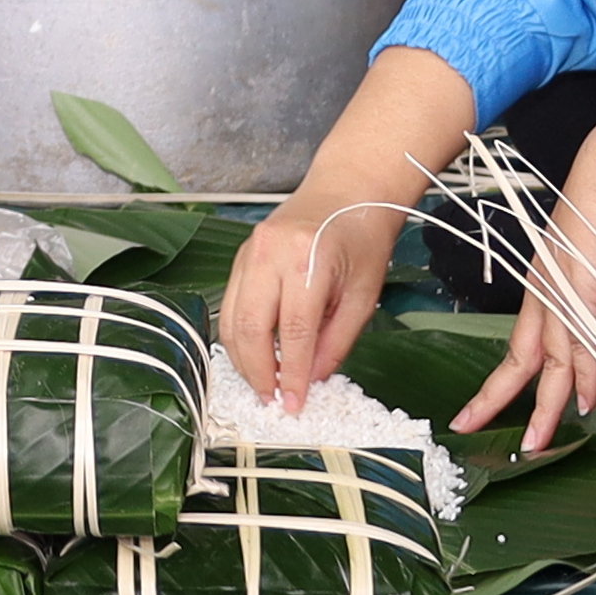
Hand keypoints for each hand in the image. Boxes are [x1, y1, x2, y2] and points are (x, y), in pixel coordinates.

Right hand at [216, 192, 403, 404]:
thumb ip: (338, 339)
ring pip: (230, 319)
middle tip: (272, 399)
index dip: (293, 373)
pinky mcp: (240, 257)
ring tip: (263, 383)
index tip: (295, 403)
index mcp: (308, 259)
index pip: (294, 331)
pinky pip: (229, 305)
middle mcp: (270, 253)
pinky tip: (255, 355)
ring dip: (243, 359)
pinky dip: (238, 337)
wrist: (346, 192)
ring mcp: (249, 252)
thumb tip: (314, 378)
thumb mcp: (366, 293)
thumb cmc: (361, 238)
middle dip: (259, 373)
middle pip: (251, 327)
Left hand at [467, 180, 595, 450]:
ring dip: (545, 405)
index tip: (486, 405)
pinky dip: (583, 374)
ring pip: (548, 360)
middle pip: (517, 357)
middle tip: (468, 428)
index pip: (524, 342)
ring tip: (538, 442)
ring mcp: (559, 292)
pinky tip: (582, 401)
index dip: (508, 377)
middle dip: (494, 398)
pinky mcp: (581, 290)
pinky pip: (580, 343)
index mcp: (548, 287)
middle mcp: (544, 292)